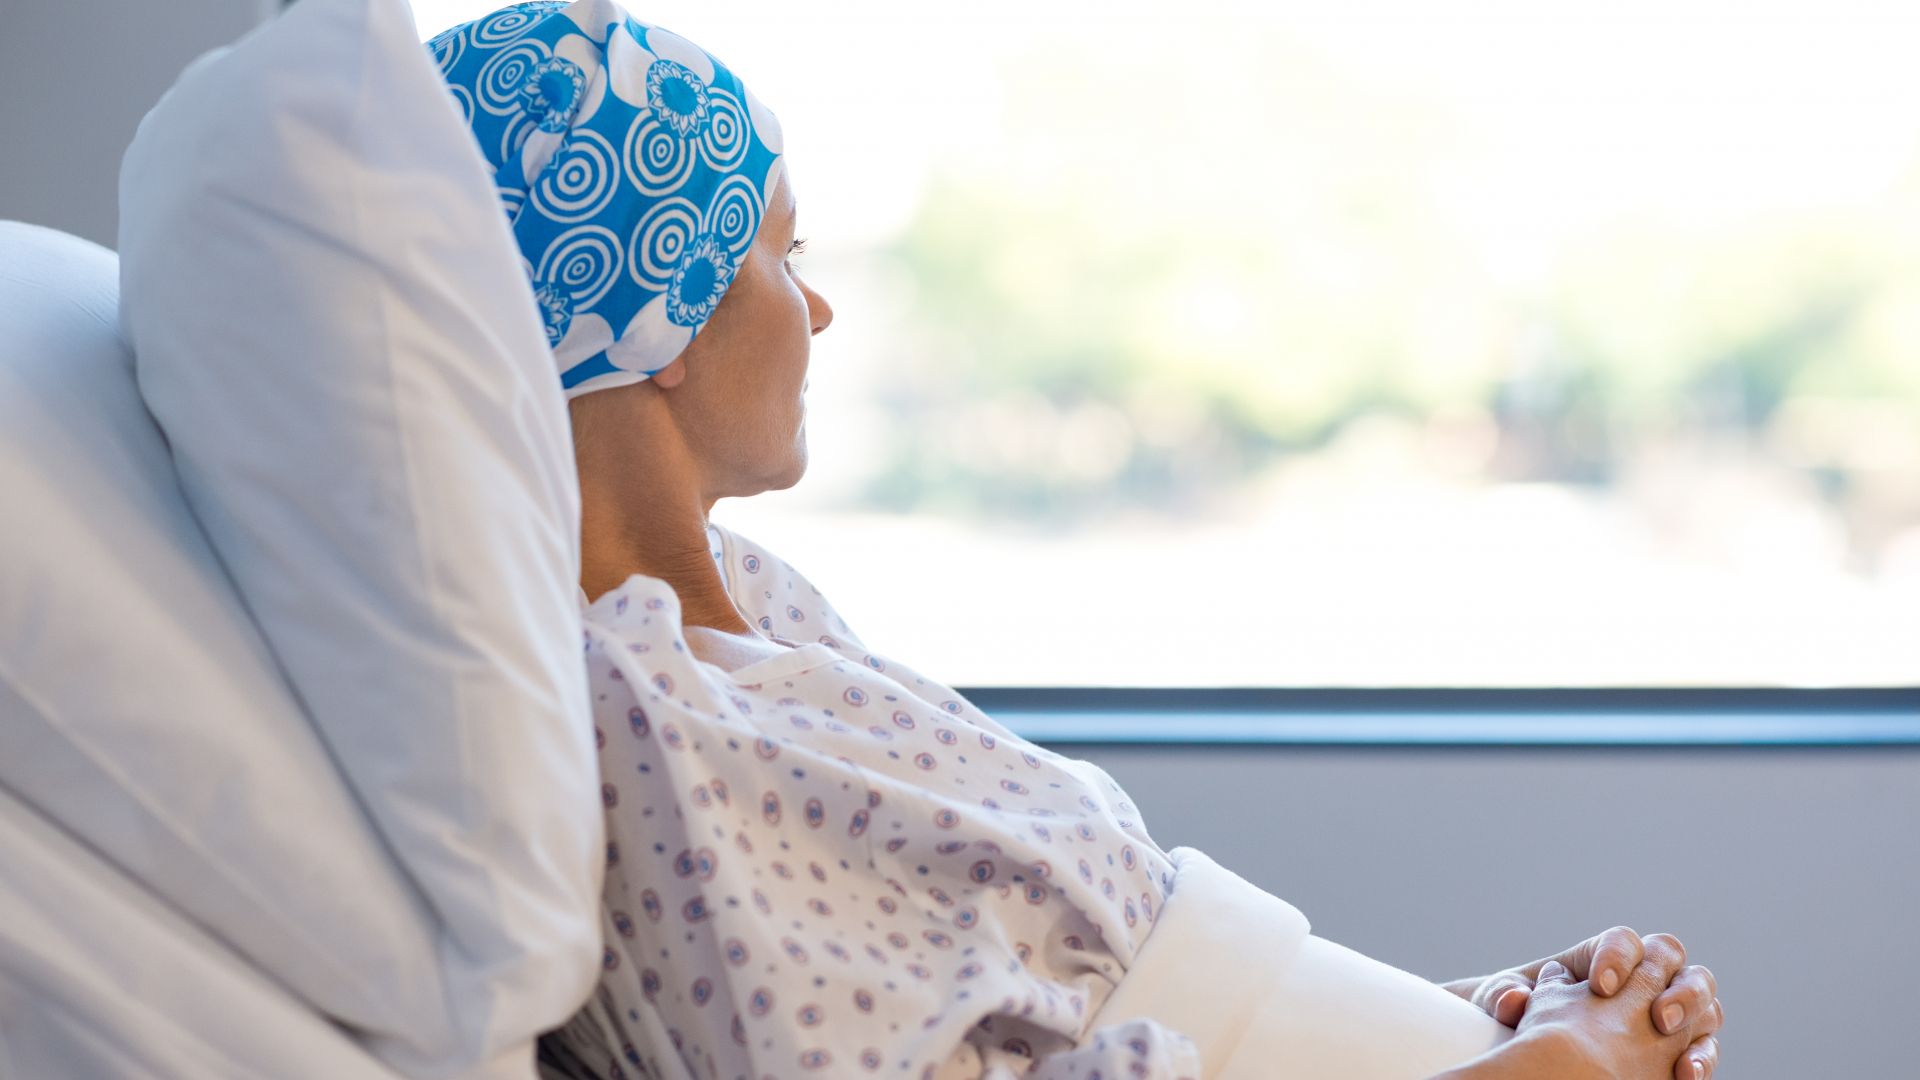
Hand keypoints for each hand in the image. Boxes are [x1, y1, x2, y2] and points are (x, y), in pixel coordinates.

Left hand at [1445, 925, 1717, 1050]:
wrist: (1538, 1054)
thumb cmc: (1520, 1016)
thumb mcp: (1503, 1002)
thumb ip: (1504, 995)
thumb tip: (1512, 1001)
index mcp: (1603, 955)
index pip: (1623, 940)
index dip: (1617, 958)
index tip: (1599, 987)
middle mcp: (1642, 976)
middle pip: (1673, 959)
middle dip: (1671, 983)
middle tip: (1655, 1017)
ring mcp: (1667, 1011)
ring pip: (1702, 999)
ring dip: (1695, 1015)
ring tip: (1675, 1044)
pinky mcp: (1679, 1049)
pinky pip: (1703, 1048)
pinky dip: (1701, 1059)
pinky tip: (1685, 1076)